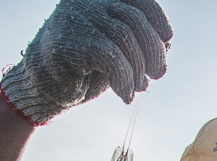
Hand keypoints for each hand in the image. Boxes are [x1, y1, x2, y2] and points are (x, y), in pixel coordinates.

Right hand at [0, 0, 172, 125]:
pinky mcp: (70, 42)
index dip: (158, 18)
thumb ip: (140, 42)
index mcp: (100, 0)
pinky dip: (124, 78)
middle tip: (157, 74)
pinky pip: (110, 56)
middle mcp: (87, 2)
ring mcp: (76, 18)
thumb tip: (167, 44)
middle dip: (153, 50)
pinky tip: (125, 95)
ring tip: (139, 87)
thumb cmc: (86, 67)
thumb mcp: (118, 51)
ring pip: (125, 37)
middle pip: (134, 19)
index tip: (168, 40)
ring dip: (138, 68)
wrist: (48, 87)